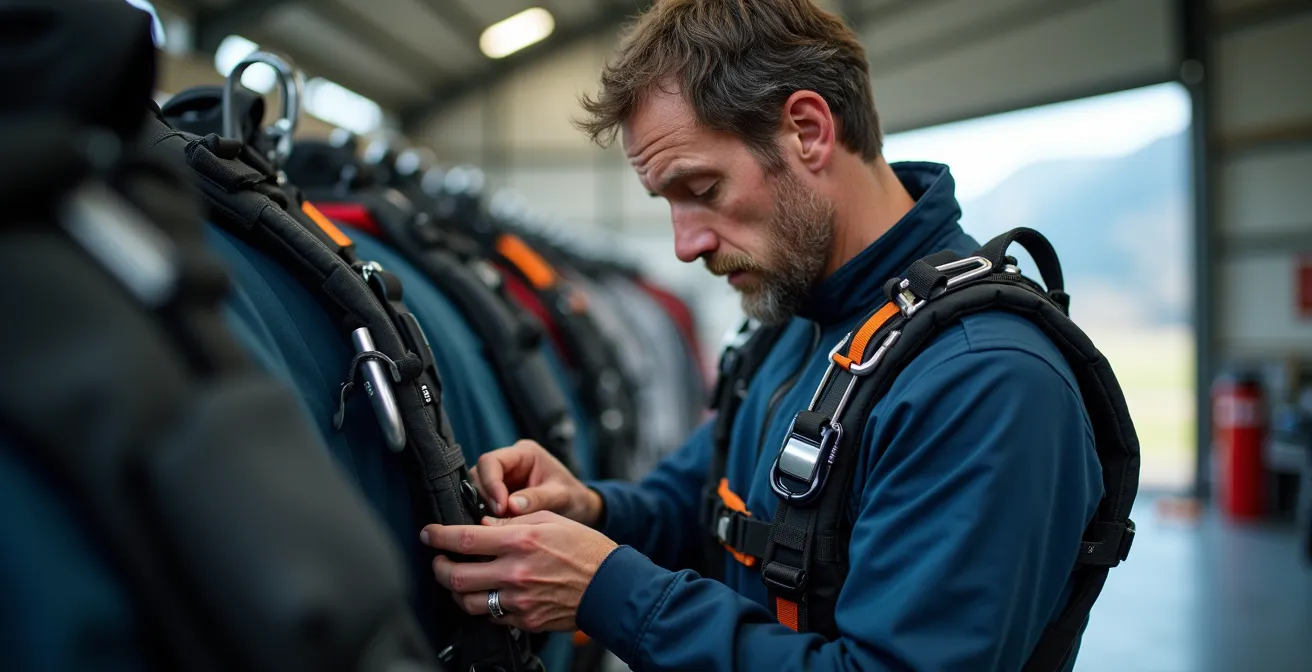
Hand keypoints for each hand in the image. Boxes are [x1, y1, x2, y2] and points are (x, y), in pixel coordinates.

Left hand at [421, 512, 618, 631]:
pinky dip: (483, 605)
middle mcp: (515, 573)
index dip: (438, 536)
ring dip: (457, 590)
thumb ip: (513, 523)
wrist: (610, 586)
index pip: (464, 539)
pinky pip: (491, 616)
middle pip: (456, 576)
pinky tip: (489, 593)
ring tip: (460, 578)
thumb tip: (483, 526)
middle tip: (439, 560)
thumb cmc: (585, 549)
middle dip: (439, 568)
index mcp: (521, 542)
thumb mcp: (550, 520)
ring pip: (468, 602)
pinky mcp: (525, 619)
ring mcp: (519, 600)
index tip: (428, 534)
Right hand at [470, 439, 603, 525]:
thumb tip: (510, 506)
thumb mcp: (561, 497)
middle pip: (479, 475)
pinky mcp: (500, 496)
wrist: (580, 509)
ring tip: (498, 526)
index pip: (491, 461)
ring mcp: (503, 479)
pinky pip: (484, 504)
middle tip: (497, 520)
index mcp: (524, 453)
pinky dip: (487, 516)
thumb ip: (537, 499)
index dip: (490, 483)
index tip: (501, 508)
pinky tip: (496, 528)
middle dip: (485, 498)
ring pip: (477, 490)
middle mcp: (509, 463)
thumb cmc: (574, 498)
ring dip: (484, 509)